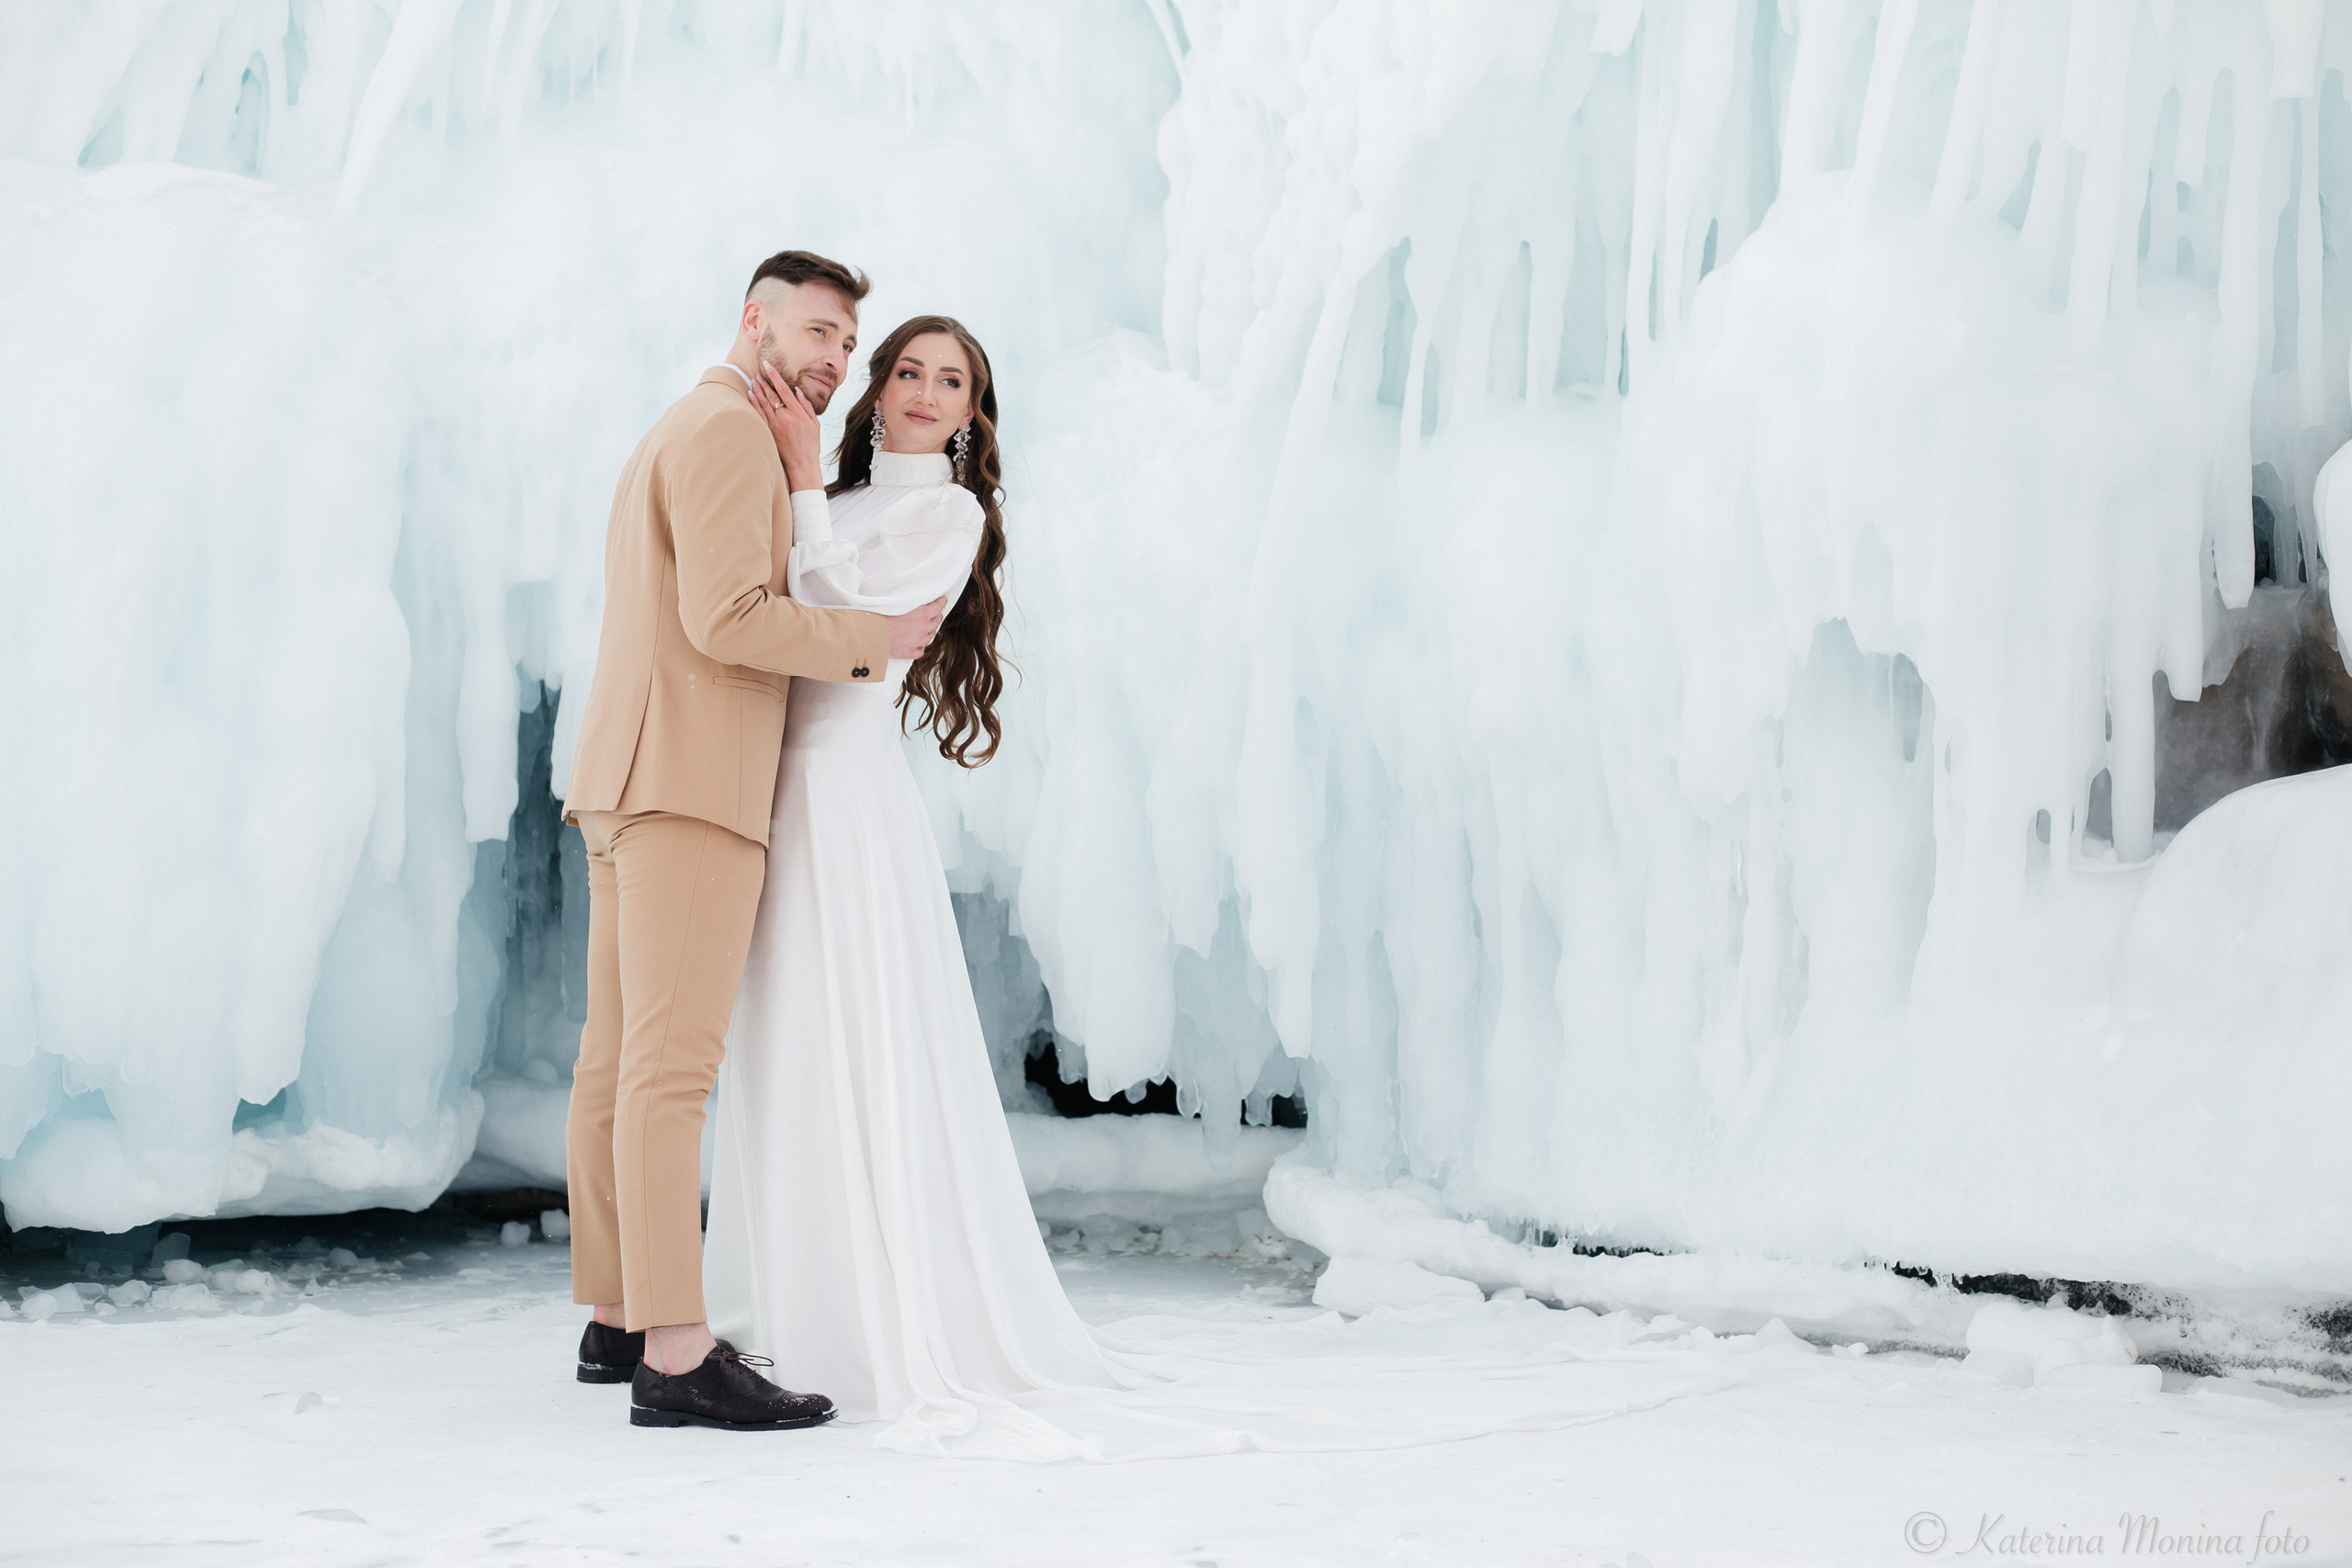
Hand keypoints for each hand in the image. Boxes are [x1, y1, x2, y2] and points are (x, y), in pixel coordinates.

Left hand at [747, 363, 822, 489]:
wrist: (801, 465)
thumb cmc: (810, 445)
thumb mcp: (815, 424)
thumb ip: (806, 406)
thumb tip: (797, 391)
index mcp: (797, 413)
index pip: (783, 389)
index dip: (775, 376)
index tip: (768, 366)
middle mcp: (784, 417)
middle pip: (771, 394)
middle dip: (764, 382)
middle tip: (758, 372)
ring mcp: (775, 425)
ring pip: (763, 403)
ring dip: (757, 389)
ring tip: (753, 379)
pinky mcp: (768, 432)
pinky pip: (758, 414)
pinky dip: (753, 403)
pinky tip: (750, 394)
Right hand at [885, 597, 947, 659]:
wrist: (871, 635)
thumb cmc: (881, 617)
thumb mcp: (897, 603)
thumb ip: (909, 602)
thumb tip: (912, 598)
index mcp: (922, 616)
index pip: (938, 607)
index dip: (941, 602)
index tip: (942, 600)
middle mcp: (923, 630)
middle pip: (936, 622)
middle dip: (937, 616)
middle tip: (935, 612)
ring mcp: (917, 643)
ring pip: (930, 637)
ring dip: (930, 631)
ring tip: (927, 627)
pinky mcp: (909, 652)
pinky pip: (920, 651)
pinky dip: (920, 646)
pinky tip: (918, 644)